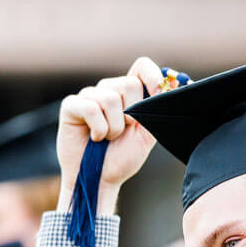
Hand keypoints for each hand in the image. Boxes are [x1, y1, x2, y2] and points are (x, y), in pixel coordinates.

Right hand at [55, 57, 165, 213]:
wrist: (100, 179)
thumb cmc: (121, 159)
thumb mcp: (146, 135)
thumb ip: (157, 111)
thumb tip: (174, 87)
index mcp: (128, 95)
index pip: (142, 67)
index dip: (152, 76)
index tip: (158, 93)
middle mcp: (108, 90)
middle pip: (128, 83)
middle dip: (131, 114)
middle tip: (123, 131)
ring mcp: (88, 96)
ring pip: (109, 98)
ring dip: (114, 127)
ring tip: (108, 138)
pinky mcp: (71, 105)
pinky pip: (91, 107)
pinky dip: (98, 128)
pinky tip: (94, 138)